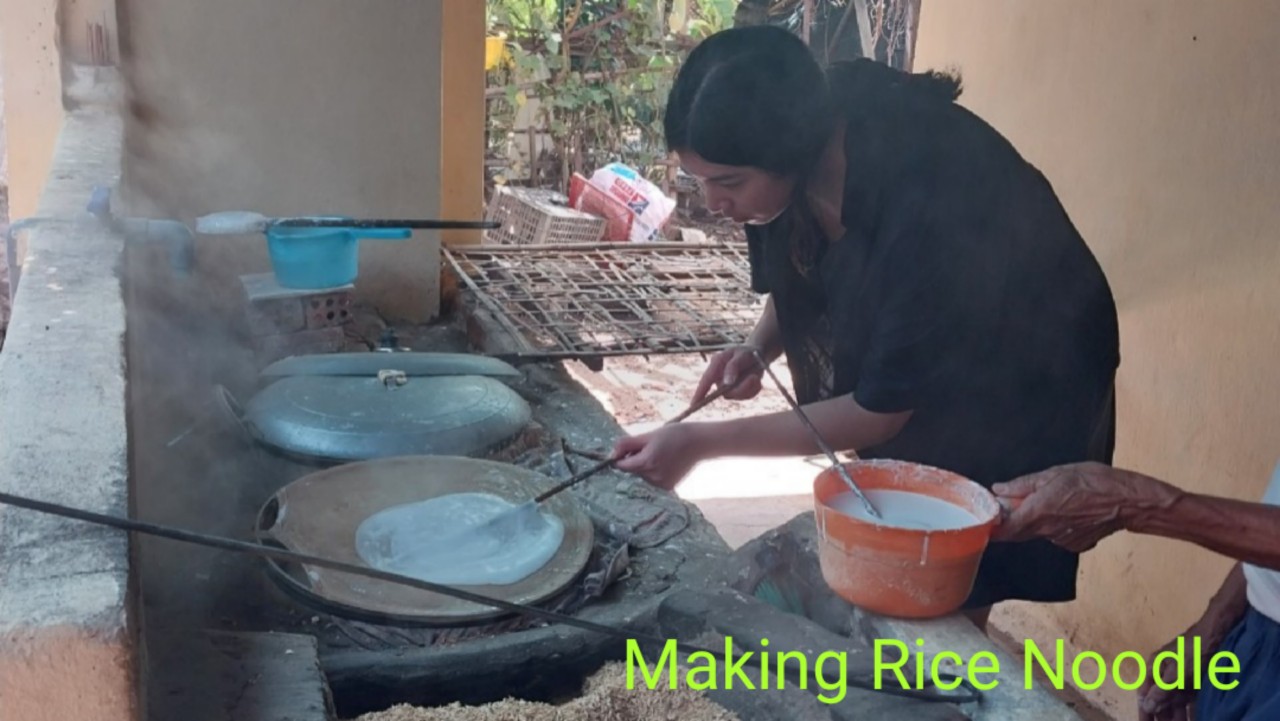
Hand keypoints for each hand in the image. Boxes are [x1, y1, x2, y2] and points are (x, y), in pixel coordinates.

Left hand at [612, 424, 711, 491]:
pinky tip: (664, 464)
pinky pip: (651, 482)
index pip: (621, 466)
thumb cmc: (674, 435)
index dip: (621, 457)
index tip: (628, 449)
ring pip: (640, 478)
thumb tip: (611, 455)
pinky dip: (652, 474)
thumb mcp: (648, 435)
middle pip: (630, 473)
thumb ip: (626, 445)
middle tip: (647, 449)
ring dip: (642, 468)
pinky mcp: (668, 488)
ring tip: (658, 455)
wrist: (699, 443)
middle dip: (633, 462)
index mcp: (646, 463)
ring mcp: (661, 485)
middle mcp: (653, 477)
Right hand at [692, 345, 765, 403]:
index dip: (699, 393)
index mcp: (716, 365)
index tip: (693, 405)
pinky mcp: (738, 392)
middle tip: (754, 378)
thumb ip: (733, 367)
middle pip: (725, 392)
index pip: (706, 381)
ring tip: (755, 375)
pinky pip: (746, 396)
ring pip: (737, 395)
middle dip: (741, 388)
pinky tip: (756, 378)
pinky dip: (754, 389)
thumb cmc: (747, 352)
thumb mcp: (741, 355)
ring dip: (749, 387)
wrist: (758, 354)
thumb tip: (726, 383)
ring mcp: (728, 386)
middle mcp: (720, 378)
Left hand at [990, 463, 1181, 551]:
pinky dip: (1053, 524)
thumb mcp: (1054, 474)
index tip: (985, 515)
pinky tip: (1066, 510)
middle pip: (1017, 532)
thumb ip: (1023, 485)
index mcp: (1038, 512)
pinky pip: (1054, 535)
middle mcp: (1047, 531)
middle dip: (1010, 520)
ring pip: (1037, 532)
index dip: (991, 525)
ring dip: (1034, 519)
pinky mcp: (1074, 544)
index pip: (1003, 530)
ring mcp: (1061, 540)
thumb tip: (999, 489)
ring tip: (1049, 499)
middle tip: (1011, 503)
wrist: (1128, 501)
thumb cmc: (1094, 483)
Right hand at [1137, 632, 1212, 720]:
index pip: (1145, 695)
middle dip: (1162, 717)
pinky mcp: (1193, 681)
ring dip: (1176, 717)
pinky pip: (1188, 701)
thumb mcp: (1176, 672)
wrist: (1218, 634)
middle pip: (1159, 701)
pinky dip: (1189, 711)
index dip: (1145, 712)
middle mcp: (1163, 674)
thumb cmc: (1193, 651)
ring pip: (1174, 702)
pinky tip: (1193, 719)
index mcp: (1153, 669)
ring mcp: (1179, 678)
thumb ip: (1161, 690)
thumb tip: (1146, 705)